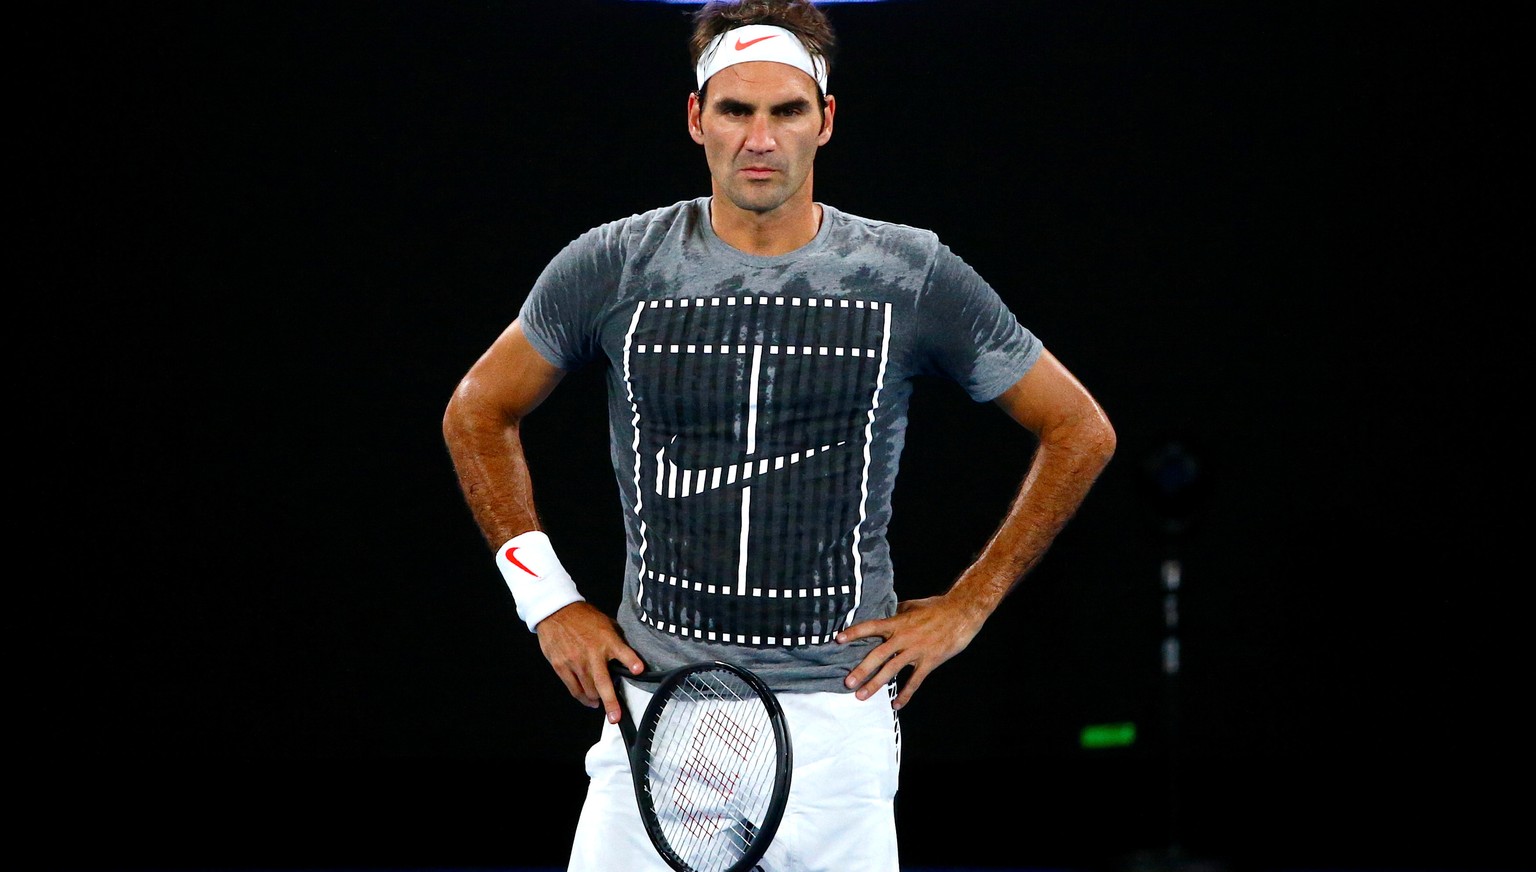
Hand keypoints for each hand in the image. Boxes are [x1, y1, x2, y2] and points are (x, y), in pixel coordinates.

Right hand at [534, 601, 645, 725]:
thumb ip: (616, 639)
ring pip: (588, 690)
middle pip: (603, 682)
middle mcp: (592, 653)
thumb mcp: (605, 623)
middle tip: (615, 717)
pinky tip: (589, 701)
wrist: (556, 612)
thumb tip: (628, 655)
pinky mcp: (561, 666)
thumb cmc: (584, 617)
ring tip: (601, 705)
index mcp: (606, 640)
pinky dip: (582, 697)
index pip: (622, 651)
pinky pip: (574, 688)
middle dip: (610, 702)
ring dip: (596, 700)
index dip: (631, 661)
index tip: (639, 670)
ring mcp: (575, 662)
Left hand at [835, 594, 985, 709]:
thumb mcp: (912, 605)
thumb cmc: (936, 607)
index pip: (871, 627)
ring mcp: (916, 650)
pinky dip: (905, 694)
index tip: (837, 639)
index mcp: (898, 622)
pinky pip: (915, 681)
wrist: (962, 612)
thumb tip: (882, 613)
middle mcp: (904, 637)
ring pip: (892, 670)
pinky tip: (896, 705)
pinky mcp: (929, 661)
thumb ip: (896, 612)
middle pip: (877, 655)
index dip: (854, 632)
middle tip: (847, 683)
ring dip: (876, 684)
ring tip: (862, 696)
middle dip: (861, 670)